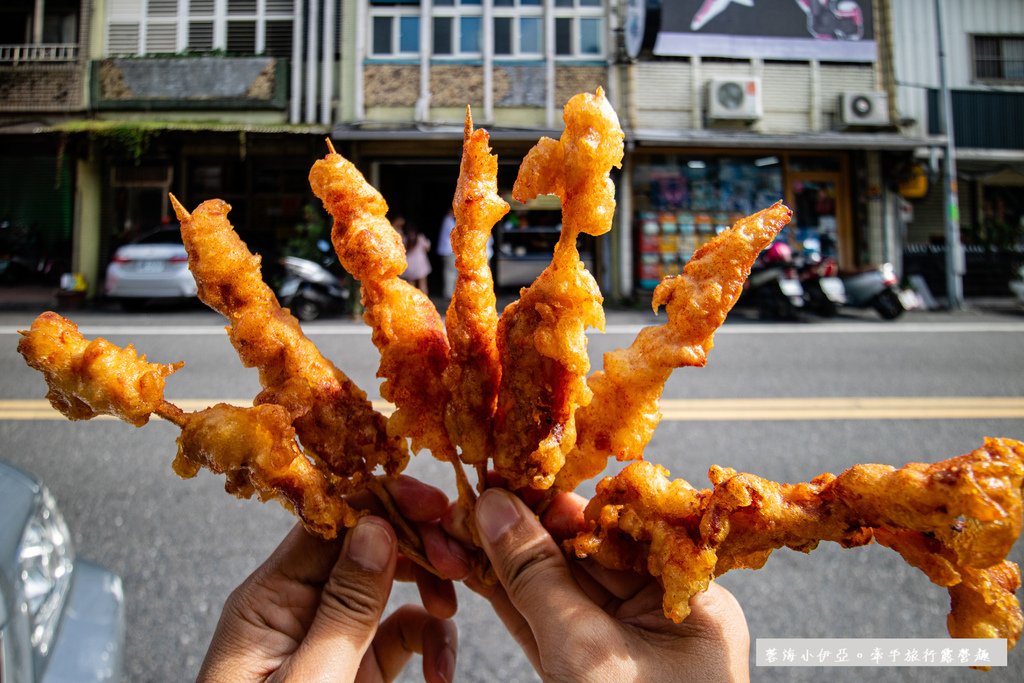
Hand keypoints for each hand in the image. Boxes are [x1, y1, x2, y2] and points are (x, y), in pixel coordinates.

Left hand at [200, 477, 465, 682]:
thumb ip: (343, 608)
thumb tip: (374, 531)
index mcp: (269, 601)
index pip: (329, 523)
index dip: (384, 504)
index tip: (434, 505)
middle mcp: (299, 609)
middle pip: (368, 545)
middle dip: (419, 544)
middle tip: (460, 557)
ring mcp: (331, 636)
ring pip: (392, 583)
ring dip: (430, 588)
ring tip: (452, 608)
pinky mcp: (358, 665)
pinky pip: (401, 630)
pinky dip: (431, 639)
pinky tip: (440, 667)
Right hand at [466, 488, 749, 681]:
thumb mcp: (586, 655)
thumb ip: (539, 580)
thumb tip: (497, 510)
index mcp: (687, 598)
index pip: (614, 527)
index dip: (553, 501)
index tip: (504, 478)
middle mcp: (661, 614)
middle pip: (581, 554)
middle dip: (522, 530)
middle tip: (469, 502)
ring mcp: (625, 646)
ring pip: (557, 590)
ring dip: (507, 564)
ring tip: (459, 531)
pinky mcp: (592, 672)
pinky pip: (550, 625)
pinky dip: (512, 602)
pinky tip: (475, 571)